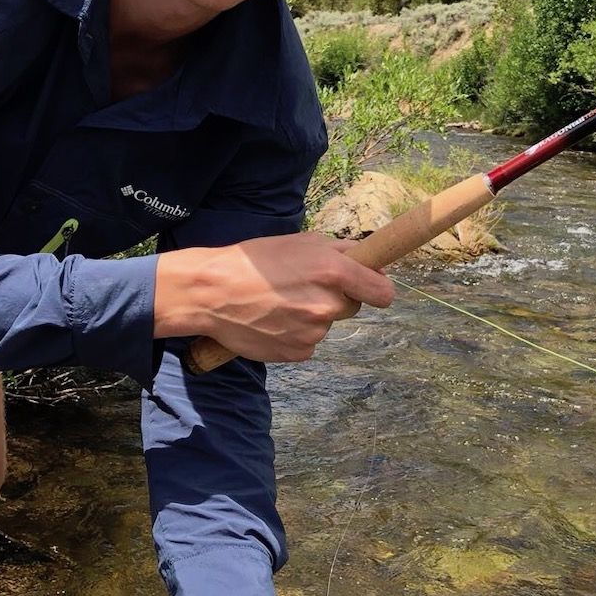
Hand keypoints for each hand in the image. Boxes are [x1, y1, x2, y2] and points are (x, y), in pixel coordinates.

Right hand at [154, 233, 392, 362]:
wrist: (212, 293)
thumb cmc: (253, 262)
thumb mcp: (300, 242)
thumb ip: (340, 251)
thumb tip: (368, 259)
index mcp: (335, 273)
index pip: (383, 292)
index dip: (377, 287)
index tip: (370, 286)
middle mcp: (329, 306)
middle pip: (352, 307)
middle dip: (336, 297)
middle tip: (304, 286)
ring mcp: (314, 333)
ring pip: (326, 324)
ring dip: (311, 315)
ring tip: (279, 302)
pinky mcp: (297, 353)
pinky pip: (308, 343)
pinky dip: (295, 333)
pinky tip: (272, 320)